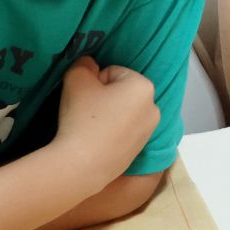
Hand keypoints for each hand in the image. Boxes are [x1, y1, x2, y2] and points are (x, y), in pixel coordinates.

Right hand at [53, 56, 159, 181]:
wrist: (82, 166)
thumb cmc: (82, 118)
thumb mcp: (76, 80)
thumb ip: (83, 65)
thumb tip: (88, 64)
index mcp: (144, 87)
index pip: (113, 73)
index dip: (94, 82)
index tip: (84, 97)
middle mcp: (154, 108)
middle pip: (120, 92)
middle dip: (103, 97)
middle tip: (84, 112)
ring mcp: (148, 131)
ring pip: (122, 112)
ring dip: (107, 115)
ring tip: (89, 128)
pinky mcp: (139, 150)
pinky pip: (122, 132)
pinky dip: (110, 132)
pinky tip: (96, 142)